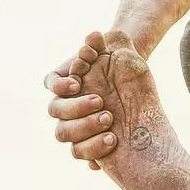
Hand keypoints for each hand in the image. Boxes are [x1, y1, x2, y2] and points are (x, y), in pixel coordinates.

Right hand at [43, 42, 116, 169]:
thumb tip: (94, 36)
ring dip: (84, 128)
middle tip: (100, 102)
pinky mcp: (86, 144)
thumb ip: (103, 42)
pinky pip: (79, 153)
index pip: (52, 82)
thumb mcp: (116, 51)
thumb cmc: (122, 66)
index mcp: (66, 81)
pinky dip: (92, 150)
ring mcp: (74, 125)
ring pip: (63, 133)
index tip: (77, 83)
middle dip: (76, 107)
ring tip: (110, 123)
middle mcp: (65, 104)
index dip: (61, 85)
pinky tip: (110, 143)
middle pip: (56, 110)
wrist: (137, 90)